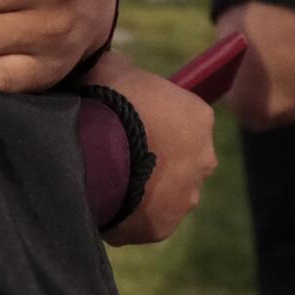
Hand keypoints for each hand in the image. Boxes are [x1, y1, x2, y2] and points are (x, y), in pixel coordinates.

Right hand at [89, 53, 217, 245]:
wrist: (90, 151)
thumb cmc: (107, 100)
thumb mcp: (114, 67)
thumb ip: (128, 71)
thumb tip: (122, 73)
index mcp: (199, 117)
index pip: (186, 115)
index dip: (158, 116)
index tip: (132, 116)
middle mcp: (204, 159)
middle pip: (182, 156)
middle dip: (158, 154)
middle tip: (121, 147)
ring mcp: (185, 197)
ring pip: (167, 190)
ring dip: (145, 184)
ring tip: (109, 174)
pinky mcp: (162, 227)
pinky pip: (146, 216)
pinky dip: (130, 209)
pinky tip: (105, 196)